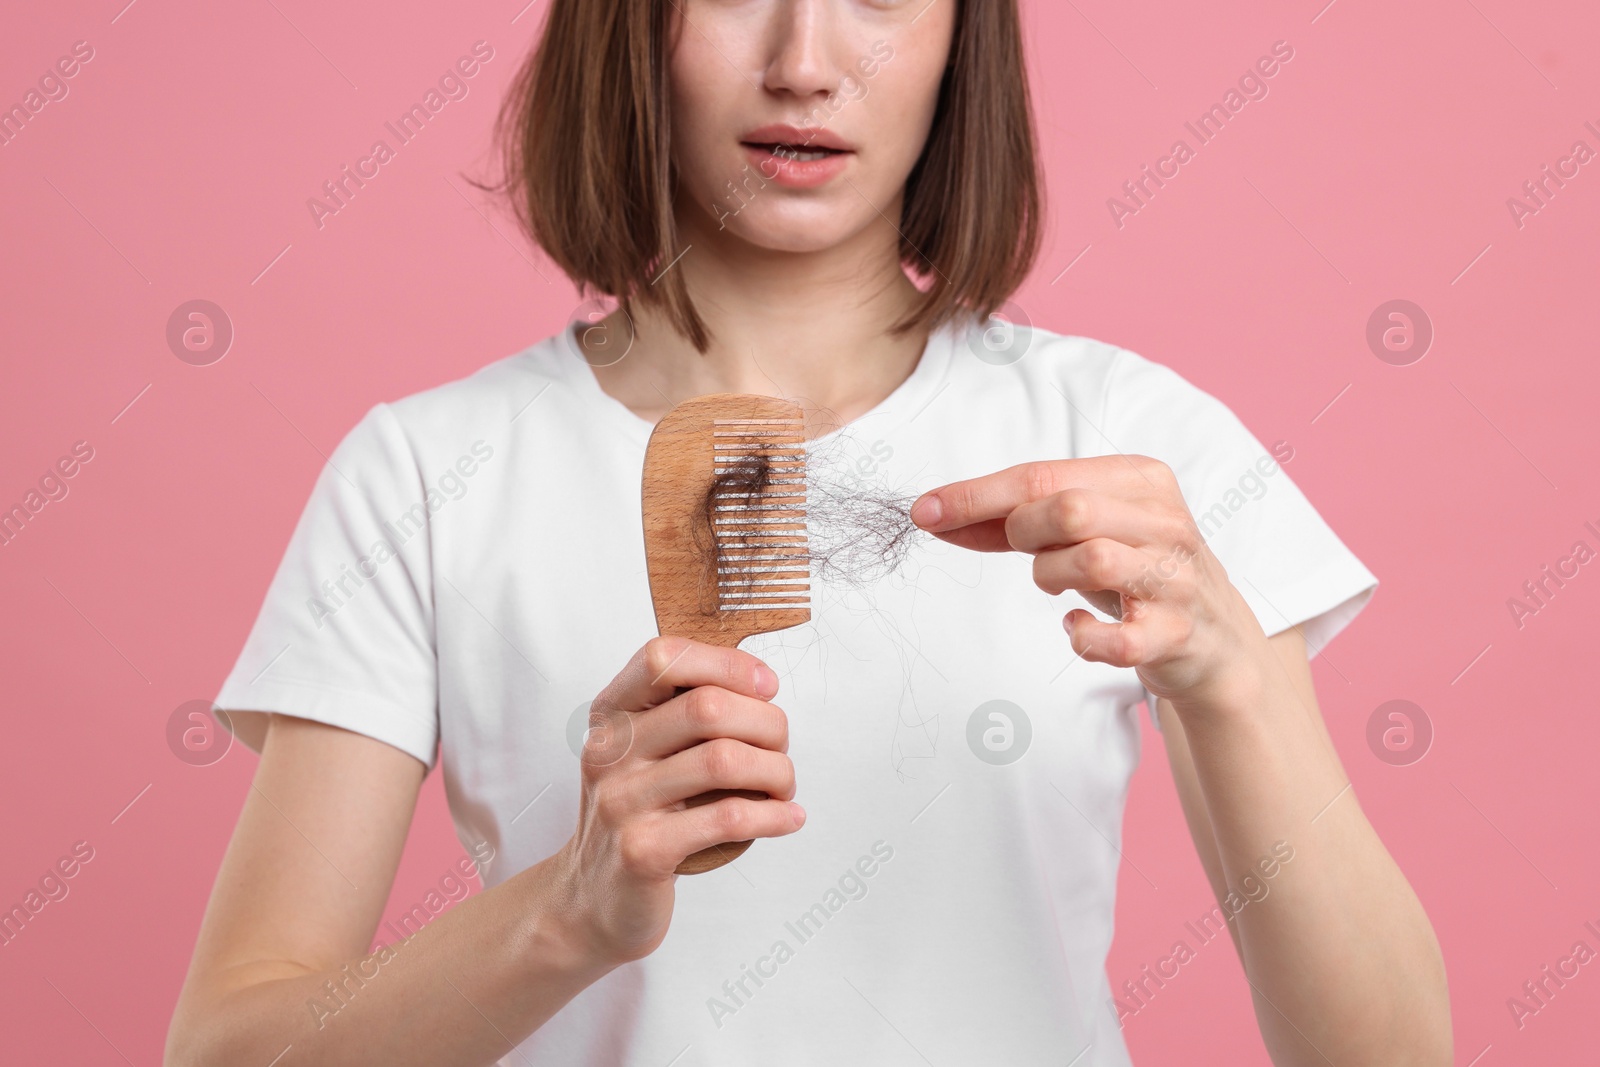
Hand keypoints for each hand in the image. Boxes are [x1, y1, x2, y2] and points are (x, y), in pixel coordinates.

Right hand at [551, 637, 803, 966]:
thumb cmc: (637, 817)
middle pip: (707, 706)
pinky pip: (727, 818)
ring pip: (723, 760)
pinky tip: (787, 818)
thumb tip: (762, 687)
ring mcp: (621, 801)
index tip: (766, 688)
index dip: (726, 663)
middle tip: (780, 749)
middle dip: (767, 724)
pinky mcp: (642, 850)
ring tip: (783, 786)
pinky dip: (772, 815)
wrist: (593, 900)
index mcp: (611, 716)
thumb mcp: (643, 754)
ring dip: (776, 770)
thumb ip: (684, 714)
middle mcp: (609, 752)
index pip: (663, 657)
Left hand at [910, 457, 1269, 707]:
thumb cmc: (1133, 573)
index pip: (1042, 474)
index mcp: (1141, 479)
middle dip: (1024, 532)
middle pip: (1068, 508)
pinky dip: (1083, 637)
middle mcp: (1164, 521)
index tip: (925, 512)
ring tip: (1055, 586)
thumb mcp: (1082, 533)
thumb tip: (933, 514)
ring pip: (1093, 559)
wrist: (1213, 638)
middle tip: (1027, 552)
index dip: (975, 496)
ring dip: (1050, 576)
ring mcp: (1175, 578)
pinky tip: (1075, 629)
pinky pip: (1118, 638)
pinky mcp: (1178, 635)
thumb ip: (1013, 521)